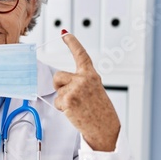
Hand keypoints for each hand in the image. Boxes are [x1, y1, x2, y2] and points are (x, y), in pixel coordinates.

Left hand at [53, 33, 119, 151]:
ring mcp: (75, 88)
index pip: (81, 54)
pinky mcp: (68, 99)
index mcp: (91, 75)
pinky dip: (62, 108)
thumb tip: (60, 80)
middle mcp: (84, 79)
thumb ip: (80, 81)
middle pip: (58, 76)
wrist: (104, 127)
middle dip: (59, 86)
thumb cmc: (99, 110)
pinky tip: (74, 112)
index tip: (64, 33)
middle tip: (72, 97)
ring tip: (77, 106)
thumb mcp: (93, 90)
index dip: (71, 42)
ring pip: (57, 90)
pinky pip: (56, 102)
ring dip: (62, 99)